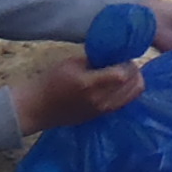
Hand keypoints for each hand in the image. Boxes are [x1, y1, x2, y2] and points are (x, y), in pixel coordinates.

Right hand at [12, 55, 145, 133]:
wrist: (37, 108)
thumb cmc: (51, 82)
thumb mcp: (71, 63)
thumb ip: (95, 59)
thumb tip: (114, 55)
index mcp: (90, 84)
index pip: (123, 74)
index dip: (128, 63)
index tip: (122, 56)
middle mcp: (100, 100)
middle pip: (134, 85)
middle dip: (134, 71)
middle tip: (124, 64)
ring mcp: (102, 111)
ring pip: (133, 96)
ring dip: (132, 82)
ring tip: (122, 74)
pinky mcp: (102, 117)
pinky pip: (124, 103)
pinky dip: (127, 92)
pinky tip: (117, 85)